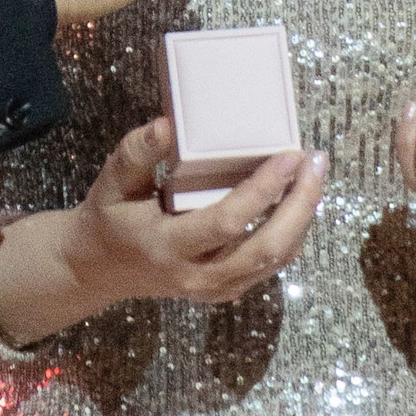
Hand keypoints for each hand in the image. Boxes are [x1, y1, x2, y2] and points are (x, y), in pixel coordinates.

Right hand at [0, 117, 327, 345]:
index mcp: (167, 247)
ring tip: (315, 174)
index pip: (226, 222)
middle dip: (300, 205)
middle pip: (266, 249)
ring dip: (304, 217)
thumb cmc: (110, 216)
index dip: (262, 190)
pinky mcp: (226, 291)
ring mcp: (215, 289)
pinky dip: (293, 233)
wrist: (99, 269)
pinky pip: (271, 266)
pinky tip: (300, 200)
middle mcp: (196, 275)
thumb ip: (137, 153)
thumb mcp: (112, 181)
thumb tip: (169, 124)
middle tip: (316, 162)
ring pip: (276, 260)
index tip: (289, 155)